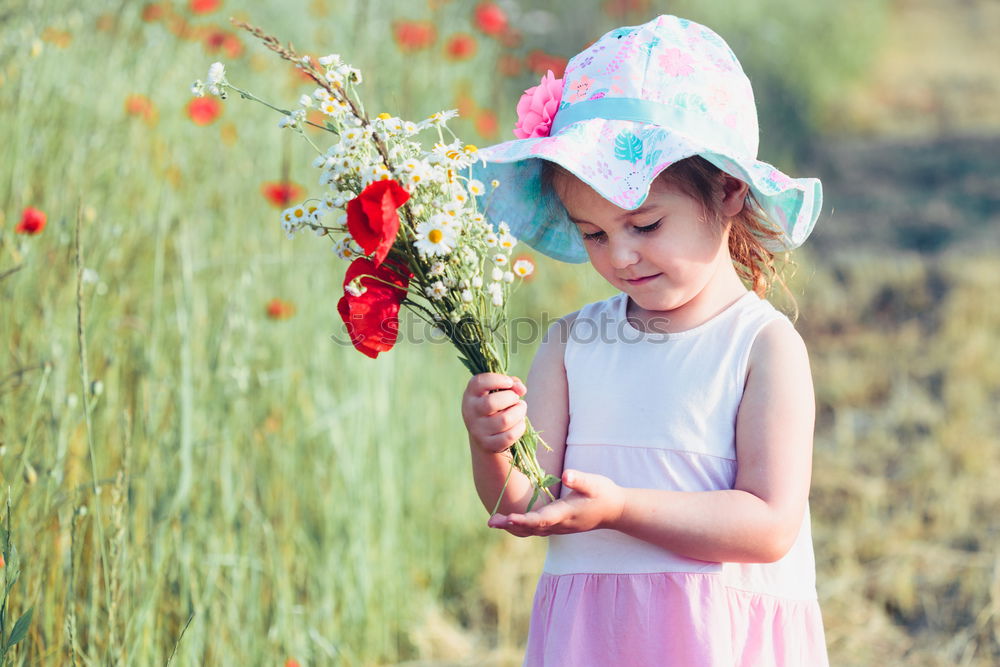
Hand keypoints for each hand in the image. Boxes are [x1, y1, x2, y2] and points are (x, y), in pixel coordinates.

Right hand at [461, 373, 527, 453]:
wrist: (485, 436)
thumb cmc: (496, 406)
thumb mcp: (498, 391)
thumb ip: (511, 383)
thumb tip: (521, 389)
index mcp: (471, 394)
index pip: (479, 382)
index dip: (497, 379)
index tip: (509, 382)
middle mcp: (470, 412)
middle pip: (492, 403)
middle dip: (511, 397)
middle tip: (516, 398)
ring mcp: (478, 430)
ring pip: (505, 420)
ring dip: (519, 412)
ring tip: (520, 409)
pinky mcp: (488, 444)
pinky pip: (510, 435)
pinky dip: (520, 427)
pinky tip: (519, 423)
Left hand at [488, 470, 624, 536]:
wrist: (614, 511)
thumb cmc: (604, 493)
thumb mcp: (595, 483)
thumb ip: (580, 480)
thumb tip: (567, 475)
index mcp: (566, 513)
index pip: (542, 519)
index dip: (525, 520)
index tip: (509, 517)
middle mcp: (559, 524)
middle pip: (532, 527)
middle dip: (511, 525)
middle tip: (491, 521)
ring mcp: (558, 528)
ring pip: (532, 531)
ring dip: (512, 527)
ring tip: (493, 522)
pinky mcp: (557, 526)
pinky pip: (535, 530)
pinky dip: (520, 527)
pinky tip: (507, 522)